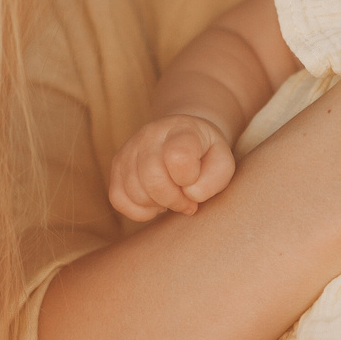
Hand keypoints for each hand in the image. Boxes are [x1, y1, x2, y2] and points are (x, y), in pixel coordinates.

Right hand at [106, 114, 234, 221]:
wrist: (185, 137)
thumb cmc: (206, 155)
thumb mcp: (223, 163)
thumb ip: (214, 179)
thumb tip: (189, 195)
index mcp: (182, 129)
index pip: (179, 156)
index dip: (189, 179)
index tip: (195, 181)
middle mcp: (150, 134)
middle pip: (152, 178)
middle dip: (173, 200)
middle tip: (186, 200)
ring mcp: (129, 148)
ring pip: (134, 191)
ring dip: (157, 204)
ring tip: (171, 196)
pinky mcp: (117, 165)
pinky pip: (118, 199)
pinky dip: (138, 210)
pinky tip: (154, 201)